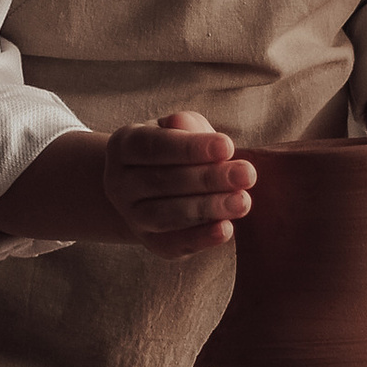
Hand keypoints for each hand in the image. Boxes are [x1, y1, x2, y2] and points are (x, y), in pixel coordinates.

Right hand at [104, 109, 256, 258]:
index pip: (154, 146)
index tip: (228, 146)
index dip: (190, 147)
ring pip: (166, 215)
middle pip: (162, 181)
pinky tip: (226, 229)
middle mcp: (119, 183)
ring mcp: (132, 217)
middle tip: (247, 174)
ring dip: (207, 208)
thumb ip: (186, 126)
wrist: (160, 190)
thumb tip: (182, 123)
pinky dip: (201, 238)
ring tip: (242, 202)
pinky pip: (174, 244)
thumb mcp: (181, 130)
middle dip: (208, 178)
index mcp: (124, 146)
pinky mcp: (152, 243)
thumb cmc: (178, 152)